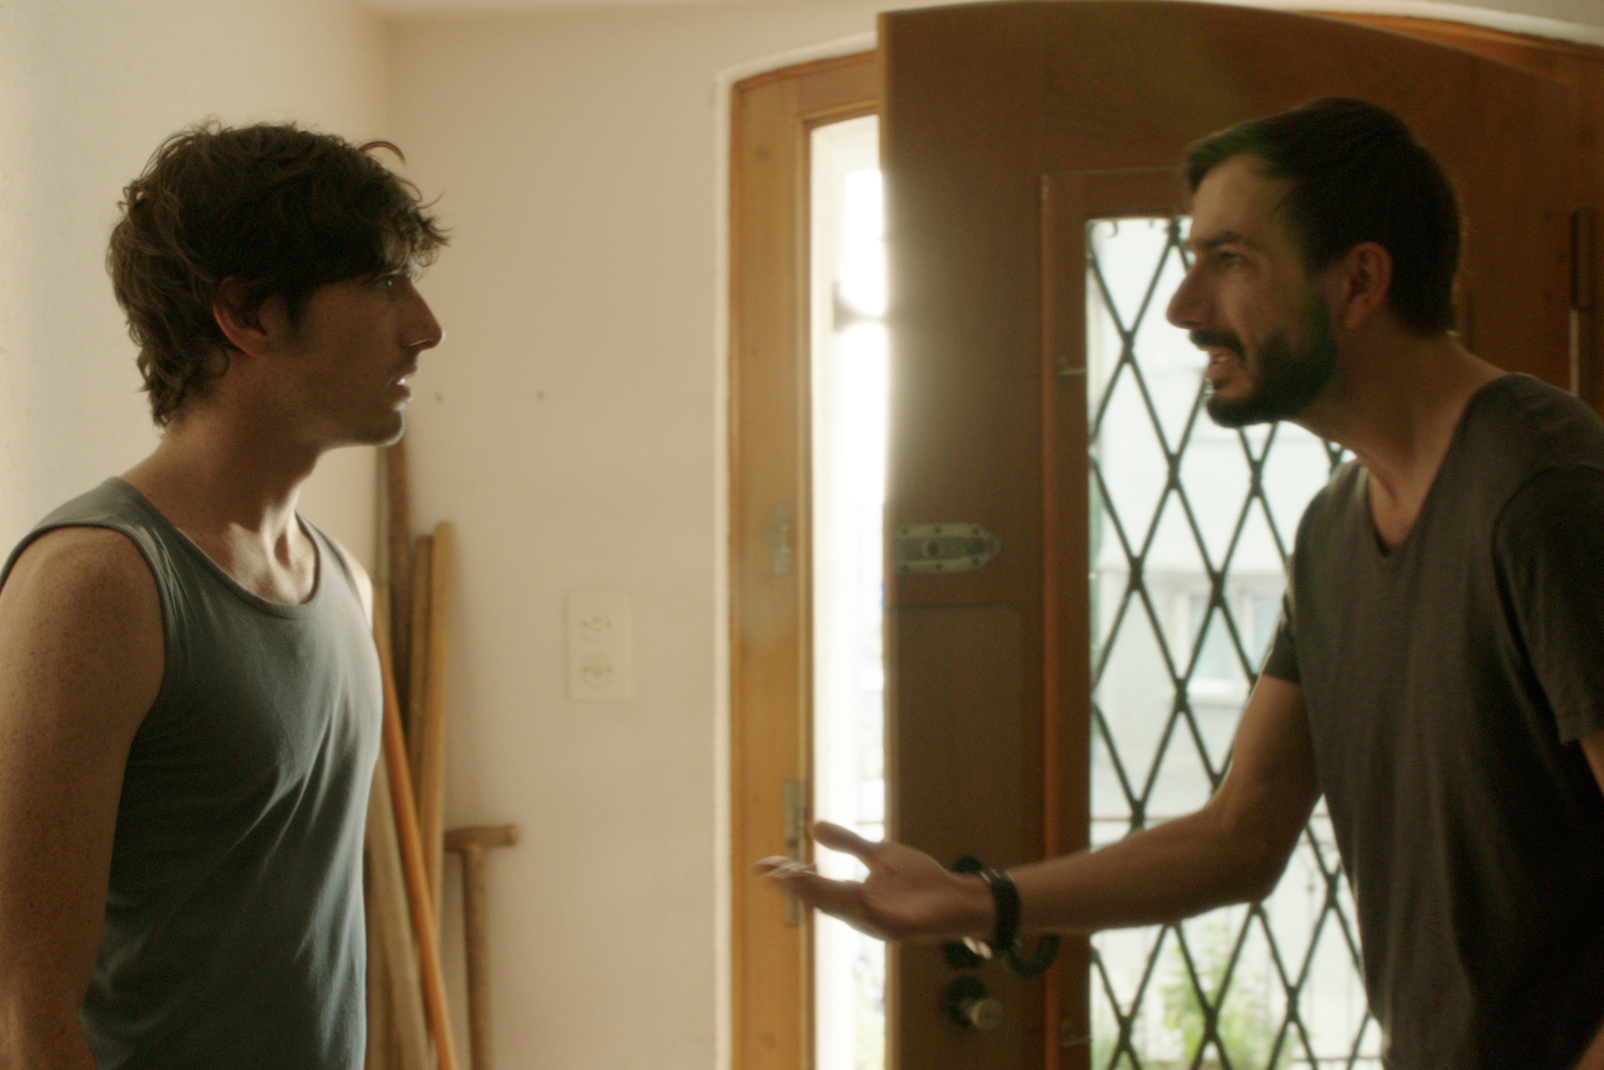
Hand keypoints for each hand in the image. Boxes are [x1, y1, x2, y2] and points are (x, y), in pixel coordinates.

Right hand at [756, 821, 989, 942]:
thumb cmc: (920, 881)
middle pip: (820, 898)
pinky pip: (872, 916)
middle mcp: (859, 911)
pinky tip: (841, 890)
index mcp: (852, 896)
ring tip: (793, 878)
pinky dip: (853, 904)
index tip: (763, 865)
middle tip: (770, 872)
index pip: (813, 885)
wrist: (958, 898)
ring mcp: (877, 920)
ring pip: (841, 907)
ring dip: (816, 893)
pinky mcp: (899, 926)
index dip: (788, 875)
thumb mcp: (879, 855)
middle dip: (795, 885)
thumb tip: (813, 827)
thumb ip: (848, 843)